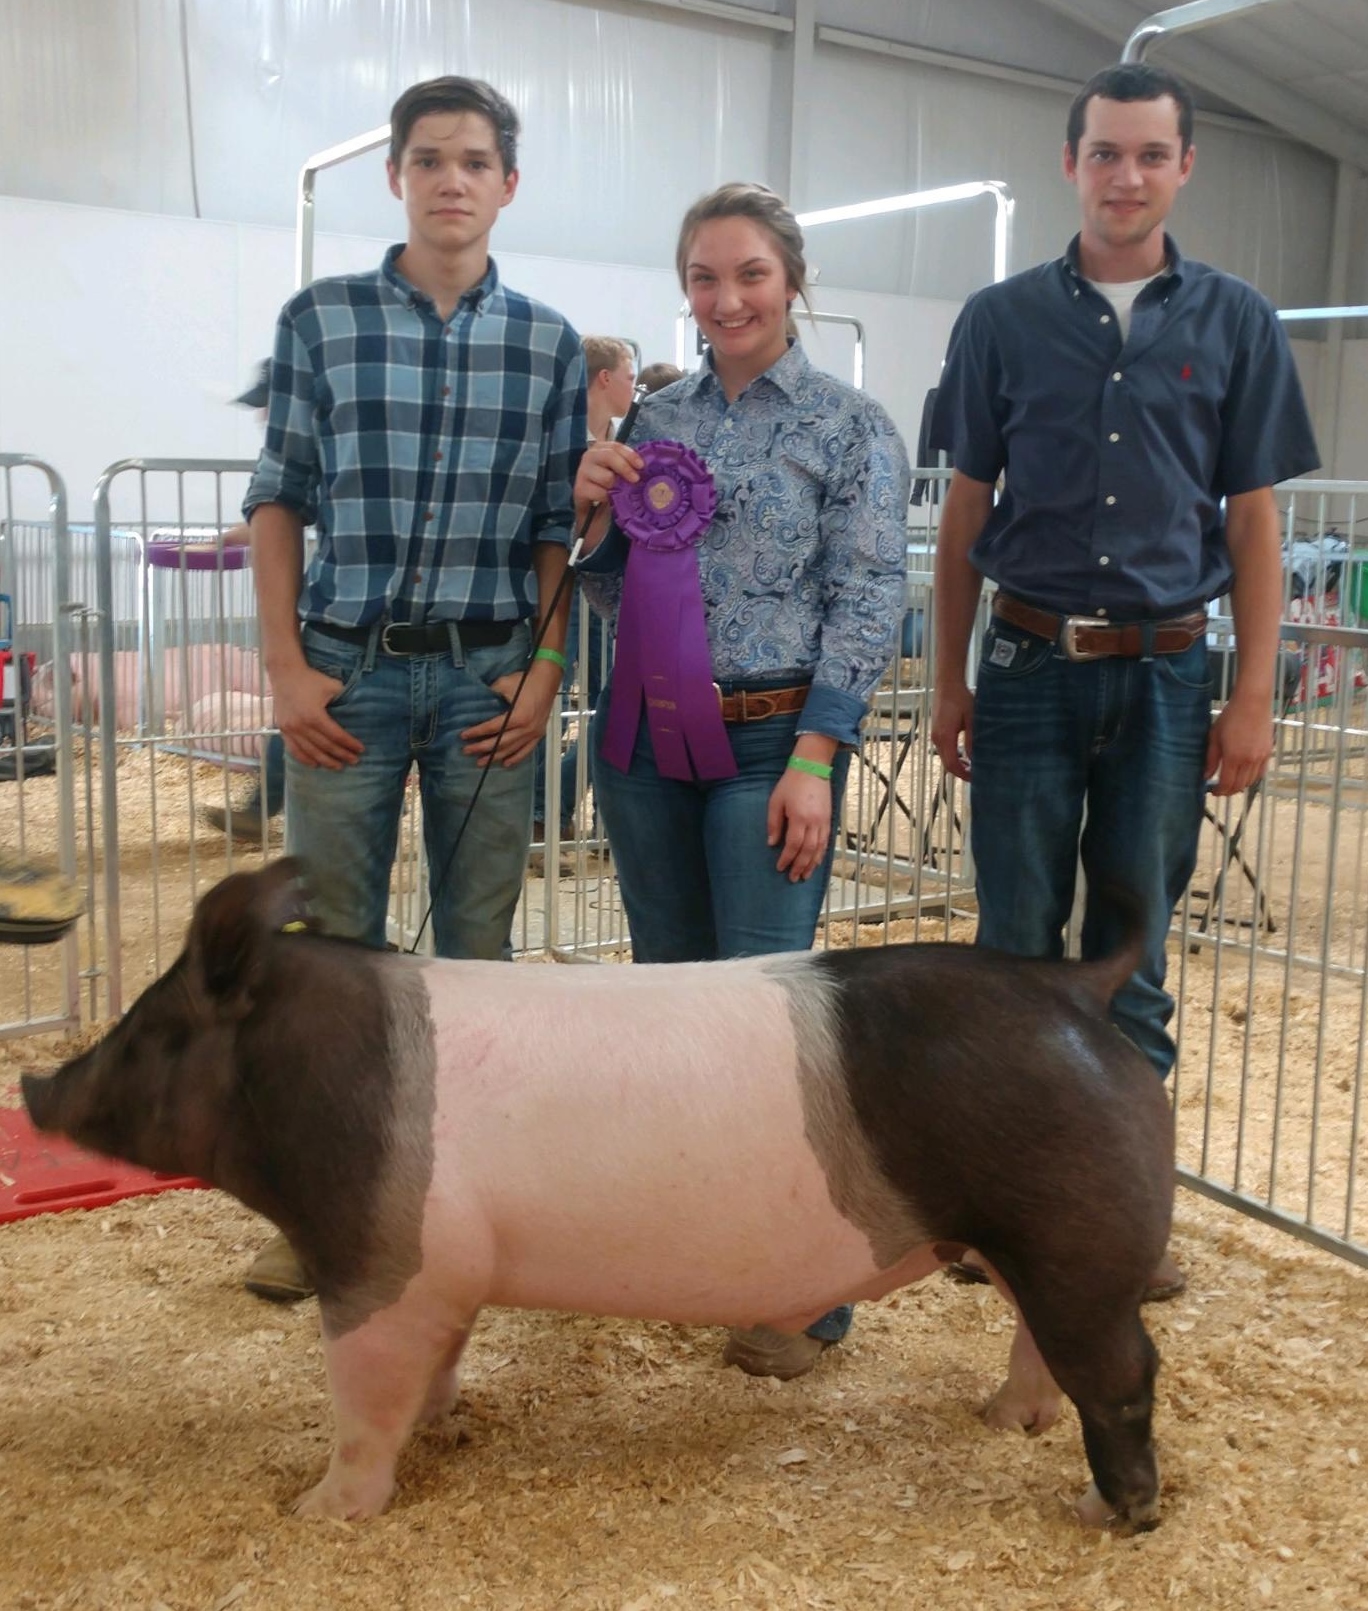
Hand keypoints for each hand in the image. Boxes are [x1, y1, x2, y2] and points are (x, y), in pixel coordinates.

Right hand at [271, 662, 364, 769]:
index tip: (361, 750)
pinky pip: (293, 749)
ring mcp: (290, 729)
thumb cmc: (310, 679)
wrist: (284, 673)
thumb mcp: (332, 686)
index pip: (336, 735)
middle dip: (341, 755)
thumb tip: (359, 711)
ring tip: (338, 767)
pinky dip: (304, 759)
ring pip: (310, 751)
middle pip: (325, 746)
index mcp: (314, 715)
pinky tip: (315, 765)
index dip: (349, 744)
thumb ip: (344, 700)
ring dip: (325, 761)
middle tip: (354, 761)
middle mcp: (301, 725)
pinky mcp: (282, 730)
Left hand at [460, 658, 560, 767]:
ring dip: (495, 757)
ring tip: (481, 762)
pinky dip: (516, 758)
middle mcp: (526, 728)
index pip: (492, 728)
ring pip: (511, 749)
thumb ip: (490, 695)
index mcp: (518, 716)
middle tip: (467, 751)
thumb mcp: (504, 684)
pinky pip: (526, 750)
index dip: (476, 732)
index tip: (463, 735)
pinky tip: (505, 764)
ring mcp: (533, 733)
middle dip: (481, 748)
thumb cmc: (526, 681)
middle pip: (500, 742)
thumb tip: (477, 702)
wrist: (547, 680)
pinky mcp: (538, 734)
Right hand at [573, 442, 642, 515]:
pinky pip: (601, 492)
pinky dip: (608, 498)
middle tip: (635, 479)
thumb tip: (642, 467)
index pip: (615, 446)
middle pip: (609, 456)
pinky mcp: (580, 488)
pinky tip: (608, 499)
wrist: (591, 505)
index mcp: (600, 449)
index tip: (641, 465)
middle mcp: (589, 457)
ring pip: (607, 477)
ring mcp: (583, 472)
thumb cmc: (607, 484)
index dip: (630, 455)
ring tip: (618, 492)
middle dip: (625, 468)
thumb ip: (627, 465)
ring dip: (616, 486)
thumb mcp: (617, 472)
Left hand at [767, 767, 831, 882]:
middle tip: (793, 878)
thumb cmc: (791, 784)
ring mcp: (824, 821)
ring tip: (805, 875)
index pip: (793, 845)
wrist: (812, 768)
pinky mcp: (829, 819)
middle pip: (808, 851)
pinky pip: (826, 841)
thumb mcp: (776, 801)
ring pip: (819, 849)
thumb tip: (772, 844)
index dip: (786, 858)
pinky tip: (816, 861)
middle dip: (800, 866)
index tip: (780, 868)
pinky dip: (821, 854)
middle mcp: (814, 822)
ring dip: (812, 864)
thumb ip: (774, 824)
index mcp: (799, 818)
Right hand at [931, 682, 973, 781]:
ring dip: (956, 763)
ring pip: (944, 757)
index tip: (974, 778)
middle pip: (947, 763)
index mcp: (945, 737)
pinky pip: (943, 749)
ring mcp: (934, 734)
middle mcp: (936, 738)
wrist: (948, 684)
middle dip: (960, 772)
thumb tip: (975, 758)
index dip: (963, 774)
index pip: (952, 764)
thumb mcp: (972, 720)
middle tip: (975, 775)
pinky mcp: (936, 730)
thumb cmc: (961, 699)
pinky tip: (963, 754)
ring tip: (971, 766)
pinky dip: (952, 755)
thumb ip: (972, 740)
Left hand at [1205, 691, 1272, 796]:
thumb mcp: (1214, 737)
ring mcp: (1261, 757)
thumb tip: (1206, 776)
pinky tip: (1244, 775)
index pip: (1227, 784)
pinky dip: (1252, 778)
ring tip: (1231, 782)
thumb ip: (1211, 759)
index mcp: (1234, 757)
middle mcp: (1249, 761)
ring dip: (1240, 785)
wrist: (1253, 703)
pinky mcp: (1269, 752)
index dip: (1219, 791)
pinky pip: (1261, 773)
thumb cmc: (1230, 717)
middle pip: (1240, 786)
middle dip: (1229, 791)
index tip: (1213, 791)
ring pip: (1251, 781)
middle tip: (1220, 789)